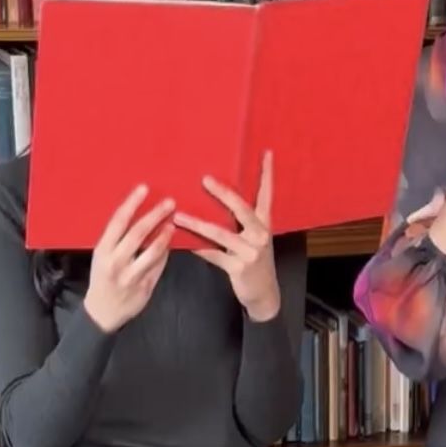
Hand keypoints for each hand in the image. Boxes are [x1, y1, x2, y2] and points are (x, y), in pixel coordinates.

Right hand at [83, 184, 176, 333]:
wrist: (102, 312)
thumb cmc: (103, 277)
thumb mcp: (103, 256)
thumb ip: (118, 240)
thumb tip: (140, 215)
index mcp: (103, 250)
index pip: (118, 222)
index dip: (132, 203)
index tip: (144, 189)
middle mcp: (116, 262)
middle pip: (138, 233)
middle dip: (154, 215)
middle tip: (169, 202)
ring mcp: (131, 276)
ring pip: (151, 252)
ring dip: (164, 236)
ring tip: (173, 224)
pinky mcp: (144, 287)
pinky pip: (158, 267)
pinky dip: (165, 254)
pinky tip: (171, 243)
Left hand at [175, 152, 280, 321]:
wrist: (264, 294)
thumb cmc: (255, 262)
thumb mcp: (255, 239)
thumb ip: (242, 222)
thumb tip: (219, 198)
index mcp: (264, 224)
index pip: (267, 194)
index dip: (266, 174)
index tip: (265, 152)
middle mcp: (260, 235)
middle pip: (241, 209)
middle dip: (223, 193)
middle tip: (205, 179)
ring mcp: (251, 252)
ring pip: (221, 233)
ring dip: (198, 223)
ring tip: (178, 215)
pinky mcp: (239, 268)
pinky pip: (214, 255)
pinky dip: (197, 248)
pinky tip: (182, 242)